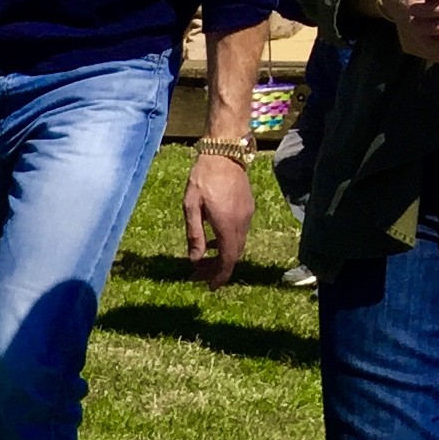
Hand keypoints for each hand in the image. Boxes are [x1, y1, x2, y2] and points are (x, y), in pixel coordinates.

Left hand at [184, 149, 253, 289]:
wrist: (225, 152)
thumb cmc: (203, 178)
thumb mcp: (191, 207)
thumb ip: (195, 235)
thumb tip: (195, 260)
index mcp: (227, 225)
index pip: (228, 260)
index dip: (220, 276)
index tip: (209, 287)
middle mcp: (242, 223)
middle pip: (233, 255)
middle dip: (217, 269)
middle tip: (198, 276)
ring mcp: (247, 215)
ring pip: (237, 245)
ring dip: (221, 256)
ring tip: (202, 261)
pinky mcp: (248, 208)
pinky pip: (239, 233)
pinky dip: (226, 243)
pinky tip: (212, 241)